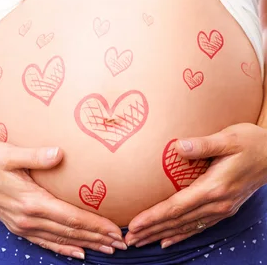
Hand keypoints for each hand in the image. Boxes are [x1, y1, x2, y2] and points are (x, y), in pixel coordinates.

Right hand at [0, 141, 126, 258]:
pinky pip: (44, 242)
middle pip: (69, 232)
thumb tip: (60, 153)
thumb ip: (35, 155)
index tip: (116, 229)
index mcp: (30, 201)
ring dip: (85, 245)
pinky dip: (62, 248)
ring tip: (107, 250)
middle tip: (121, 243)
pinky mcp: (17, 226)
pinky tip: (77, 253)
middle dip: (97, 238)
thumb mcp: (10, 152)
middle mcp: (27, 218)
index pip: (70, 217)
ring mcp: (21, 225)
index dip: (95, 225)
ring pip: (59, 239)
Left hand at [124, 123, 266, 248]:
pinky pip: (198, 226)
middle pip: (177, 221)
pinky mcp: (224, 209)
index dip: (154, 217)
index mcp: (214, 187)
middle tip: (129, 239)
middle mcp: (217, 203)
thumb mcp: (228, 138)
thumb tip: (179, 146)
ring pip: (186, 227)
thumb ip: (203, 144)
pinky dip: (181, 235)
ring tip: (140, 241)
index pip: (176, 207)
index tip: (134, 224)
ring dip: (161, 235)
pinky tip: (166, 241)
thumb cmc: (251, 142)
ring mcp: (222, 209)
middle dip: (151, 230)